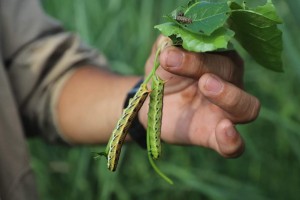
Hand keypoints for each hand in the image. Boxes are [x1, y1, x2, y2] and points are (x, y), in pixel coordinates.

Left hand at [139, 36, 259, 157]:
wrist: (150, 103)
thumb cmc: (162, 75)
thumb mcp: (160, 58)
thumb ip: (166, 46)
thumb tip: (170, 40)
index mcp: (218, 59)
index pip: (217, 50)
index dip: (195, 52)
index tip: (167, 55)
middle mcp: (229, 83)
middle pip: (232, 72)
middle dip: (205, 67)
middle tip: (178, 64)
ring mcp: (225, 112)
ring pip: (247, 107)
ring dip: (229, 96)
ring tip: (206, 85)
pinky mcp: (214, 136)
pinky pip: (234, 145)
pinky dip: (233, 140)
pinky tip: (225, 131)